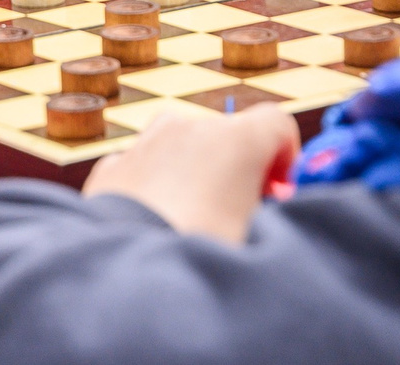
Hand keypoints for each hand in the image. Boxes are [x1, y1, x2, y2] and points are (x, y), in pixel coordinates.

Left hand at [83, 103, 300, 243]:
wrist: (127, 275)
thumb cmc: (199, 256)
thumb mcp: (257, 239)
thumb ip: (269, 215)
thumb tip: (266, 211)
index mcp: (236, 140)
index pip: (277, 123)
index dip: (285, 157)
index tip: (279, 193)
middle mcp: (190, 127)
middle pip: (228, 136)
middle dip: (236, 170)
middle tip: (238, 216)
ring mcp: (146, 142)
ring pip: (183, 146)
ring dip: (193, 174)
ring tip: (192, 222)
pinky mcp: (114, 166)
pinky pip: (146, 167)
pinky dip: (154, 187)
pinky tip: (155, 224)